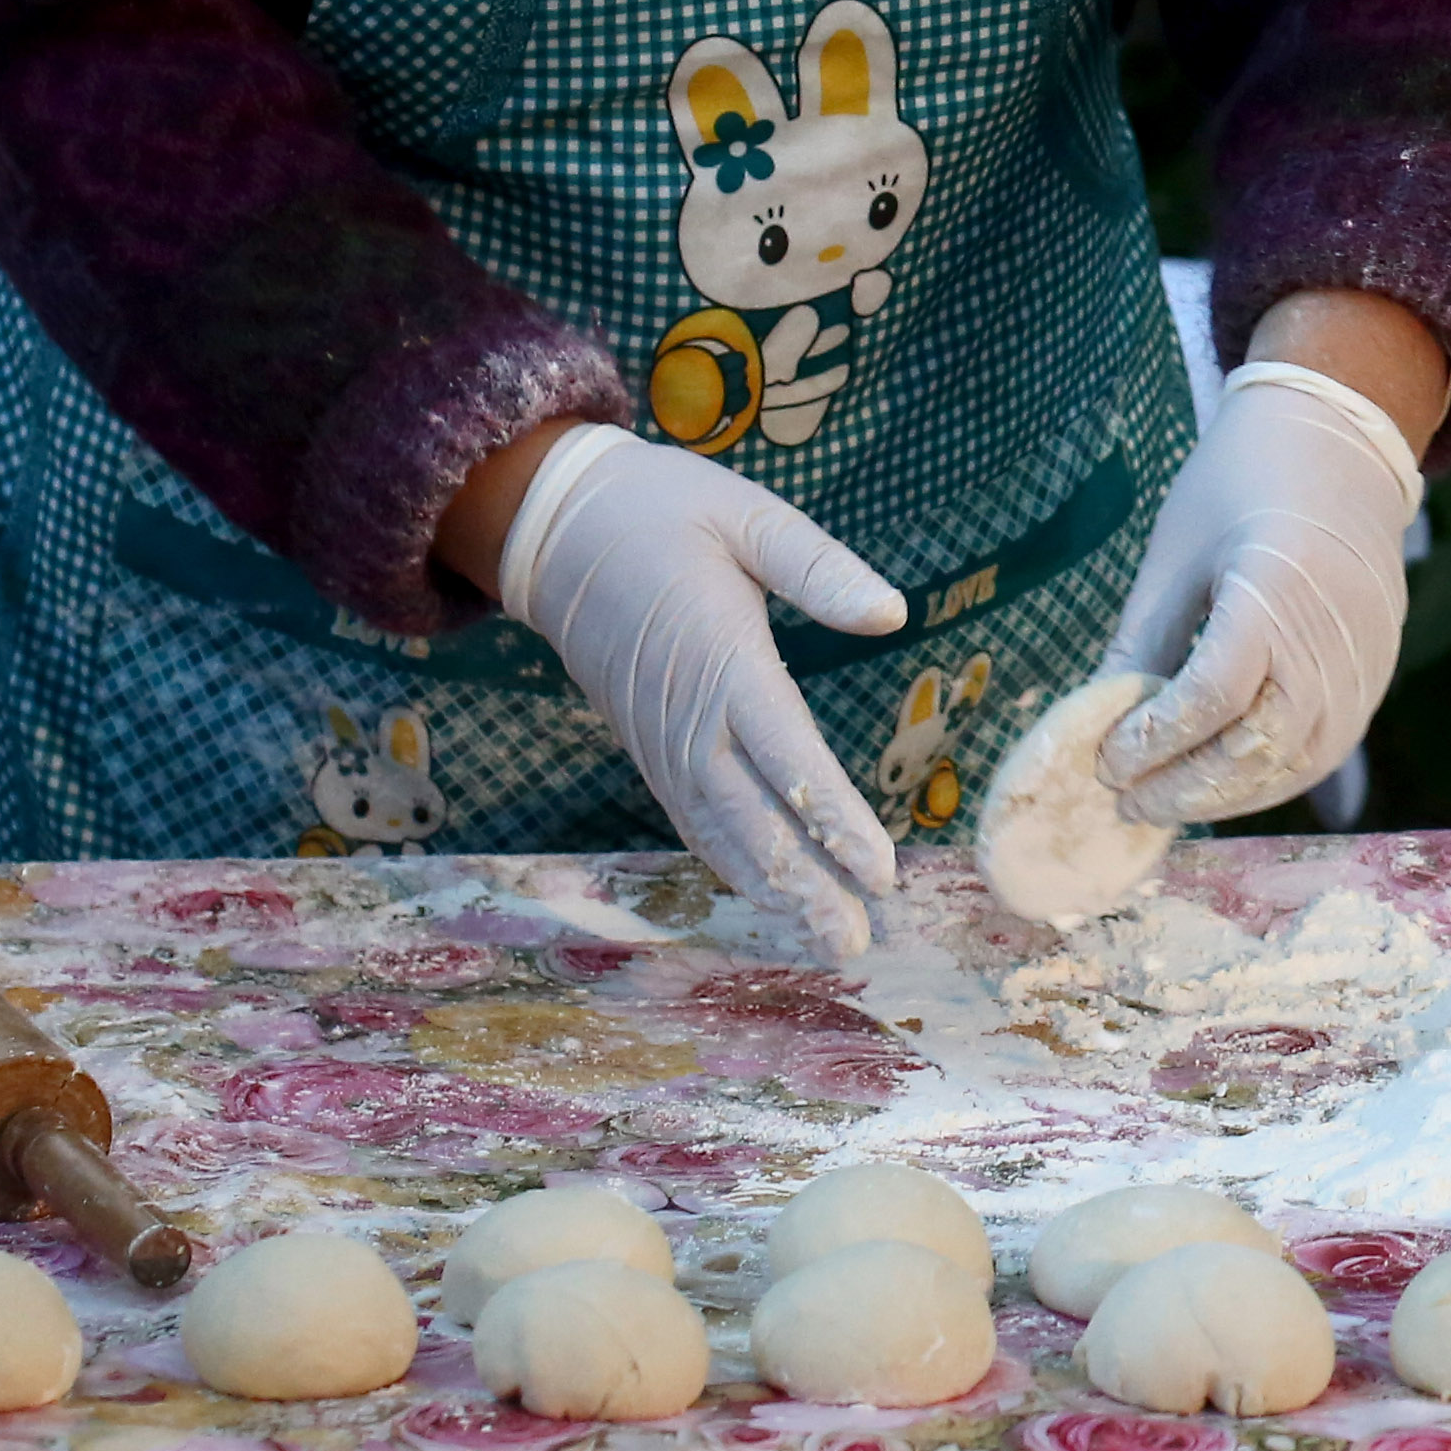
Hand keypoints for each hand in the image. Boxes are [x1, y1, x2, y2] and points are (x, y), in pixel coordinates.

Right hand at [485, 425, 910, 957]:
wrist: (556, 528)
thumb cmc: (663, 510)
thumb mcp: (746, 515)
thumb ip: (819, 567)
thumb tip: (894, 612)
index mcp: (721, 657)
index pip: (786, 753)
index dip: (832, 816)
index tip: (878, 869)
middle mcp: (688, 714)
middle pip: (752, 815)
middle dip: (806, 882)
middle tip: (856, 940)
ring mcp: (662, 737)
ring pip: (720, 828)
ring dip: (773, 887)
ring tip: (827, 938)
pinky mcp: (649, 743)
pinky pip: (690, 814)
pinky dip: (728, 860)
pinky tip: (767, 895)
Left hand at [1099, 359, 1423, 825]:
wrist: (1339, 439)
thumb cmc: (1241, 484)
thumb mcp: (1175, 556)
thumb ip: (1141, 644)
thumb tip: (1095, 724)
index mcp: (1274, 589)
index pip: (1211, 698)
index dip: (1153, 740)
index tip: (1105, 760)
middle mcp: (1331, 635)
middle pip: (1257, 746)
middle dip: (1185, 786)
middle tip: (1127, 798)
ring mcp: (1365, 660)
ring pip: (1296, 761)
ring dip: (1227, 794)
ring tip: (1167, 800)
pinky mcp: (1379, 673)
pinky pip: (1325, 746)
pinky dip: (1270, 775)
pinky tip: (1221, 780)